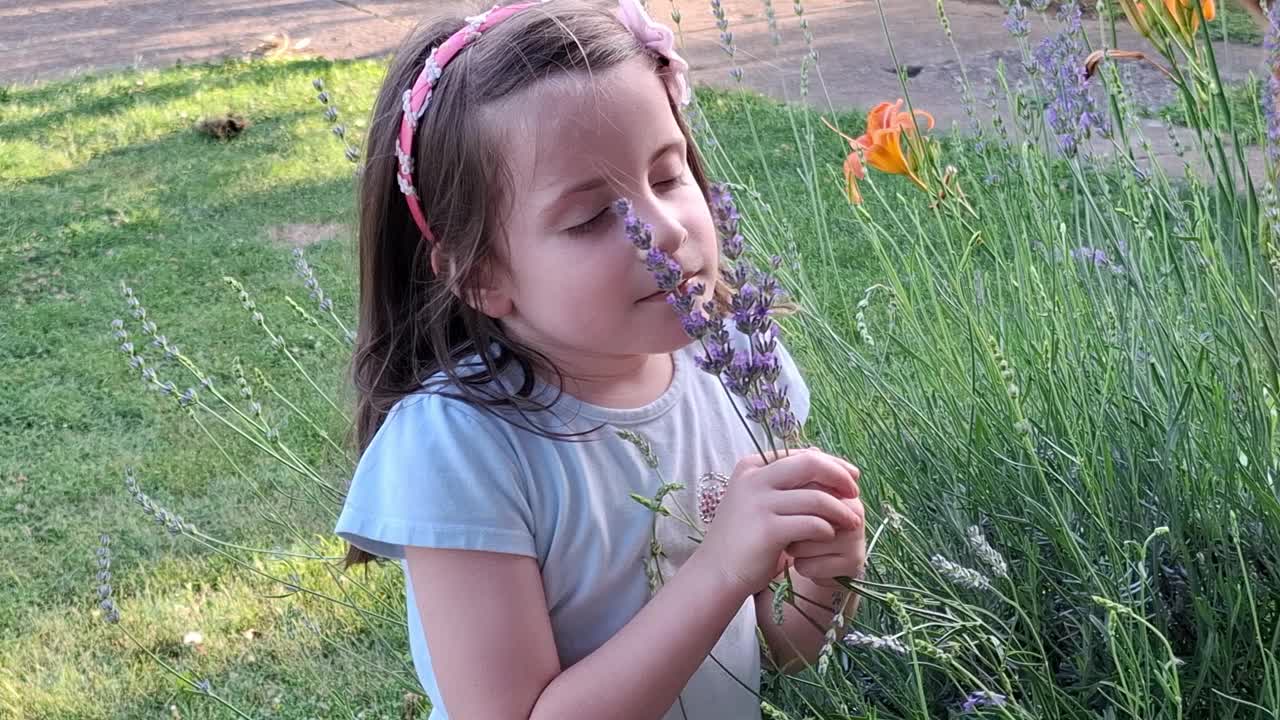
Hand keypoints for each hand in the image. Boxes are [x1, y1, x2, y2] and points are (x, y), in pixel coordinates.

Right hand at [695, 448, 860, 597]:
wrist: (716, 573)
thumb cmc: (743, 538)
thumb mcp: (759, 500)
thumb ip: (784, 481)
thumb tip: (821, 454)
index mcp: (751, 467)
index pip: (801, 455)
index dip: (832, 464)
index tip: (851, 477)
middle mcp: (753, 479)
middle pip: (810, 464)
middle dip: (839, 476)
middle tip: (856, 492)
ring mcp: (759, 503)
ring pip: (816, 497)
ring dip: (840, 510)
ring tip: (852, 522)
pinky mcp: (768, 529)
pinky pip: (812, 523)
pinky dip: (826, 529)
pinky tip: (829, 536)